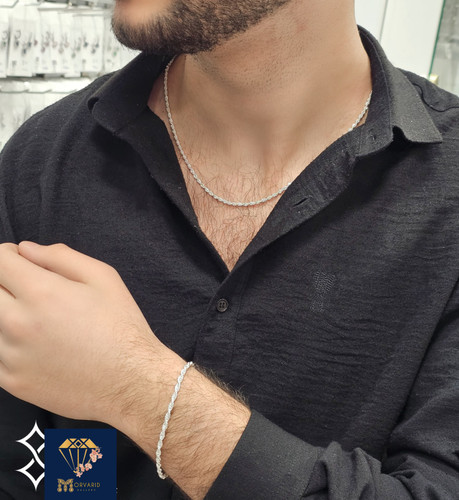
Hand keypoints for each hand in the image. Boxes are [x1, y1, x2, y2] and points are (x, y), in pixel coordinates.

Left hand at [0, 241, 169, 423]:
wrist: (130, 381)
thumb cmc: (122, 328)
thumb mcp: (104, 278)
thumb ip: (61, 256)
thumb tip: (26, 250)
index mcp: (42, 293)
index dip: (10, 255)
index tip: (23, 261)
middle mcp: (18, 323)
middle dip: (7, 282)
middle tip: (32, 290)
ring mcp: (10, 356)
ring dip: (7, 312)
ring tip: (38, 320)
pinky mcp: (11, 381)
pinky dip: (7, 342)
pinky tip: (34, 343)